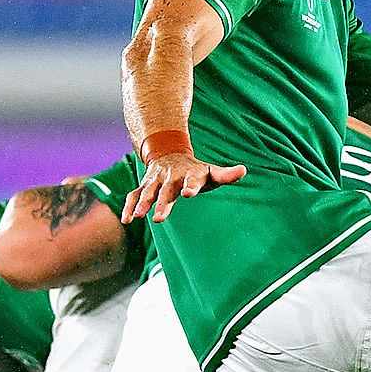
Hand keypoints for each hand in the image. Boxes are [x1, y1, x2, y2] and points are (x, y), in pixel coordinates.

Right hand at [122, 153, 246, 223]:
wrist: (169, 152)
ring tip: (138, 217)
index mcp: (189, 174)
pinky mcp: (144, 186)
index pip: (192, 180)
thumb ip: (226, 174)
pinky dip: (129, 206)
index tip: (188, 193)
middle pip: (166, 191)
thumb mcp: (211, 171)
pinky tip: (126, 220)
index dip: (190, 186)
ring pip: (147, 192)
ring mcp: (156, 181)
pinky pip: (134, 195)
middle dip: (161, 203)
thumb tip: (244, 170)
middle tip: (158, 219)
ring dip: (142, 204)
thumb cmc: (196, 170)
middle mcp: (171, 177)